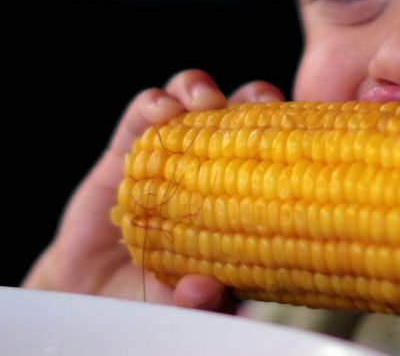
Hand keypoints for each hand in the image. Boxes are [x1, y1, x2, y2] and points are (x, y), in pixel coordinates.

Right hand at [21, 69, 285, 312]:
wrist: (95, 297)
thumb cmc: (157, 302)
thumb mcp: (187, 309)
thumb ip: (201, 303)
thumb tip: (201, 288)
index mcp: (243, 199)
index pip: (276, 156)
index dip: (292, 135)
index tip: (304, 125)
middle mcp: (212, 168)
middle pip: (242, 116)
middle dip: (254, 98)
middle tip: (261, 98)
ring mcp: (170, 154)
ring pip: (194, 102)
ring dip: (201, 90)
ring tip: (204, 101)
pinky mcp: (126, 150)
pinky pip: (143, 114)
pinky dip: (153, 103)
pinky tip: (160, 110)